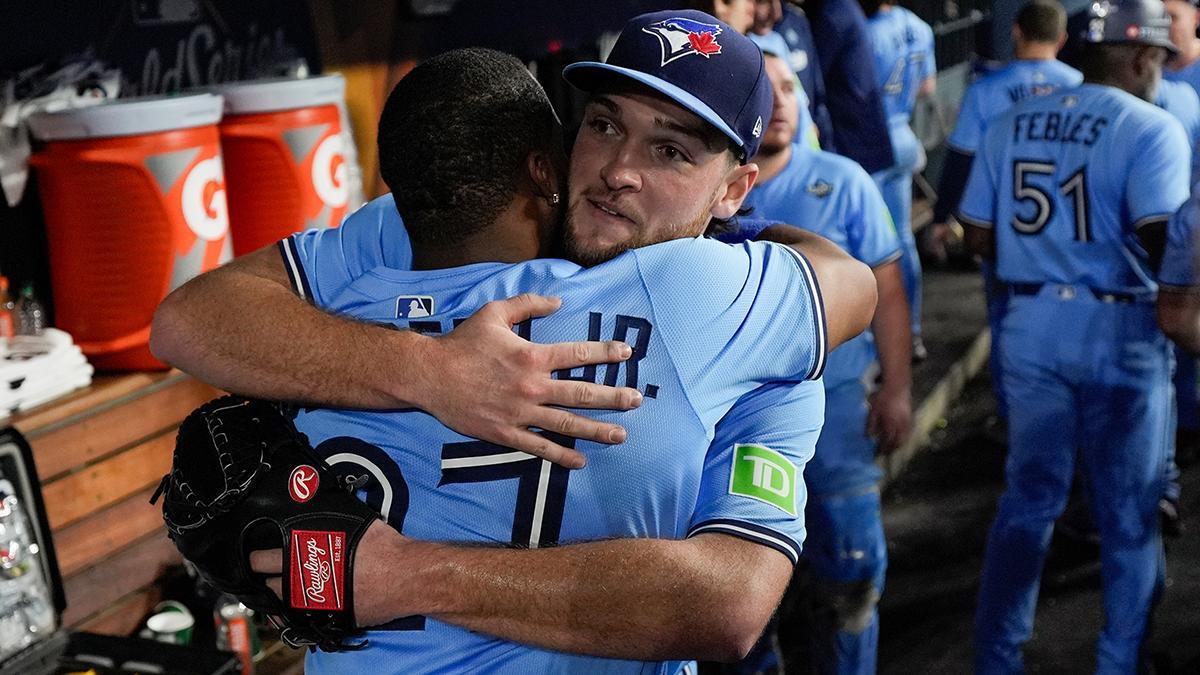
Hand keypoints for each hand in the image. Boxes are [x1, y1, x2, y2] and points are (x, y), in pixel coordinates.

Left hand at [250, 520, 413, 627]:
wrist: (405, 576)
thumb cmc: (382, 545)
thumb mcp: (351, 519)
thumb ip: (326, 515)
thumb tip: (314, 495)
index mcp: (302, 554)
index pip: (261, 560)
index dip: (256, 557)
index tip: (257, 556)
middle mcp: (302, 581)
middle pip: (266, 585)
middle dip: (264, 578)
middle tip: (267, 573)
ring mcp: (314, 604)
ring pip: (281, 606)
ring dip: (279, 596)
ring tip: (283, 589)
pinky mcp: (329, 618)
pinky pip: (302, 619)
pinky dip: (299, 612)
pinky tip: (302, 604)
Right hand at [411, 294, 642, 468]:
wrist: (429, 376)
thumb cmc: (462, 343)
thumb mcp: (494, 312)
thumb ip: (528, 304)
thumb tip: (558, 301)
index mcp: (532, 355)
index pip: (579, 354)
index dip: (606, 353)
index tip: (626, 354)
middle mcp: (532, 386)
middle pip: (582, 393)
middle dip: (613, 397)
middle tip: (636, 400)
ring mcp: (521, 413)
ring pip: (567, 424)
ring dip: (597, 430)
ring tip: (621, 435)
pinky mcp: (506, 433)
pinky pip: (540, 447)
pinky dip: (562, 456)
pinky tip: (581, 461)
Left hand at [866, 383, 910, 454]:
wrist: (897, 386)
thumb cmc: (883, 397)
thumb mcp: (873, 410)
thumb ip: (871, 424)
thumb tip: (869, 437)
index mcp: (890, 424)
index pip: (887, 441)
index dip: (883, 449)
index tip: (878, 453)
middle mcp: (901, 425)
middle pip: (898, 443)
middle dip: (892, 450)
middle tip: (885, 453)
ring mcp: (907, 422)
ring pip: (905, 438)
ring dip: (898, 445)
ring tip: (891, 447)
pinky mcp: (910, 418)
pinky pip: (908, 432)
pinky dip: (903, 438)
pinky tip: (898, 438)